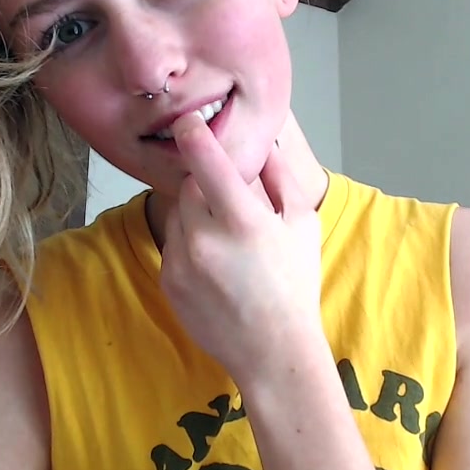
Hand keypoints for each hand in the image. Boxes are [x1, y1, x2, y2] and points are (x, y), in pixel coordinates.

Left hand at [159, 113, 324, 384]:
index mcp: (242, 220)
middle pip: (188, 187)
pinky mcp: (168, 281)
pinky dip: (189, 244)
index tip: (185, 119)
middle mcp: (205, 239)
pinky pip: (173, 245)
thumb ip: (280, 178)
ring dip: (195, 215)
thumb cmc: (294, 285)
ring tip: (226, 240)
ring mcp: (181, 262)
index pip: (206, 162)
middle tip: (229, 201)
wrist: (272, 351)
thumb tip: (263, 141)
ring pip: (177, 215)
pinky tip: (216, 266)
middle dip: (204, 185)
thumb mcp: (301, 225)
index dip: (192, 134)